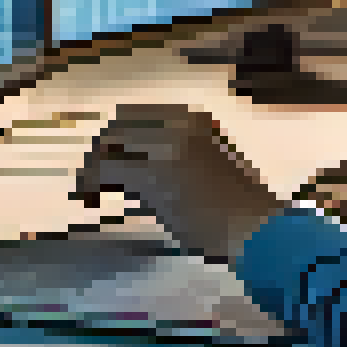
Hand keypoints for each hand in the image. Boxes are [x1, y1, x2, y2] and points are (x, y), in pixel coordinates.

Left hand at [74, 101, 284, 260]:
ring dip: (92, 167)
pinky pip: (104, 169)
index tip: (110, 165)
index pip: (136, 116)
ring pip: (107, 143)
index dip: (116, 139)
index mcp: (193, 120)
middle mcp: (177, 123)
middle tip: (95, 182)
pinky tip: (92, 201)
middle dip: (101, 151)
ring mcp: (164, 145)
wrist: (257, 230)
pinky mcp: (152, 173)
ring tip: (90, 194)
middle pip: (117, 125)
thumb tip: (134, 174)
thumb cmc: (241, 210)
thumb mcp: (207, 169)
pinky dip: (90, 182)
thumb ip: (173, 161)